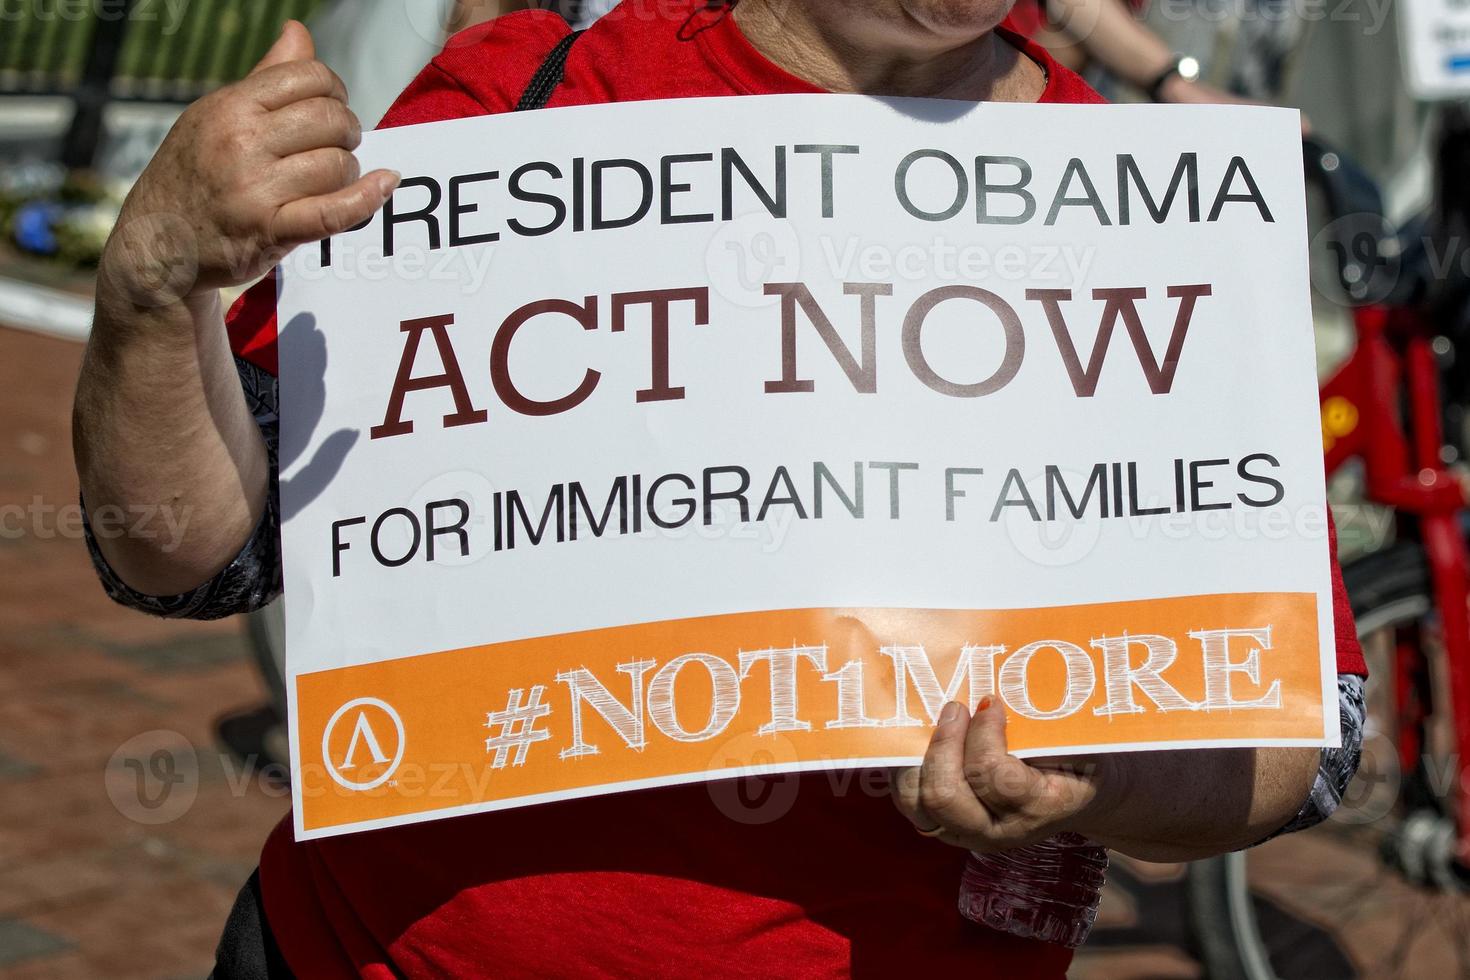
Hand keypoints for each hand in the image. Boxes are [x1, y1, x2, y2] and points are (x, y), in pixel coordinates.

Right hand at [100, 20, 398, 304]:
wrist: (157, 244)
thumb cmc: (194, 176)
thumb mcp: (216, 117)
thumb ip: (265, 79)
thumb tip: (298, 34)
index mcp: (230, 107)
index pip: (308, 76)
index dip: (333, 91)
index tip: (332, 109)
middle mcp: (241, 142)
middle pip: (330, 119)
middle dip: (346, 131)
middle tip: (338, 145)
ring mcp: (255, 188)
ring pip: (337, 164)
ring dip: (347, 172)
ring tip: (331, 177)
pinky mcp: (270, 231)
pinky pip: (335, 211)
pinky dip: (366, 197)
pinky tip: (383, 183)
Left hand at [891, 699, 1115, 851]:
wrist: (1079, 796)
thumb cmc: (1078, 758)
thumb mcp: (1077, 740)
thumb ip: (1043, 724)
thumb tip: (993, 694)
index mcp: (1039, 809)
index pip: (995, 777)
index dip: (985, 734)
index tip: (991, 701)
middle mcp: (997, 831)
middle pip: (946, 797)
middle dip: (944, 744)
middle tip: (957, 707)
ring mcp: (966, 834)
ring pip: (919, 802)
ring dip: (922, 756)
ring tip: (940, 723)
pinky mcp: (944, 827)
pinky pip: (910, 801)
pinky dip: (909, 767)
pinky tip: (923, 740)